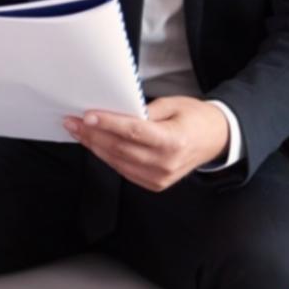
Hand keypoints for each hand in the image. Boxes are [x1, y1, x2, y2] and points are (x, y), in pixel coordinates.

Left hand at [62, 96, 228, 191]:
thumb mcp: (174, 104)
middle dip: (92, 134)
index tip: (87, 116)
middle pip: (120, 148)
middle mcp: (166, 163)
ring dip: (94, 146)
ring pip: (117, 161)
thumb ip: (145, 110)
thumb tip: (115, 111)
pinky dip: (107, 156)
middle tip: (73, 122)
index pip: (134, 132)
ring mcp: (160, 177)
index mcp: (174, 141)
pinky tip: (95, 144)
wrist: (215, 140)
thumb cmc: (195, 118)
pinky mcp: (154, 184)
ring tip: (78, 131)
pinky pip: (123, 170)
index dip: (108, 124)